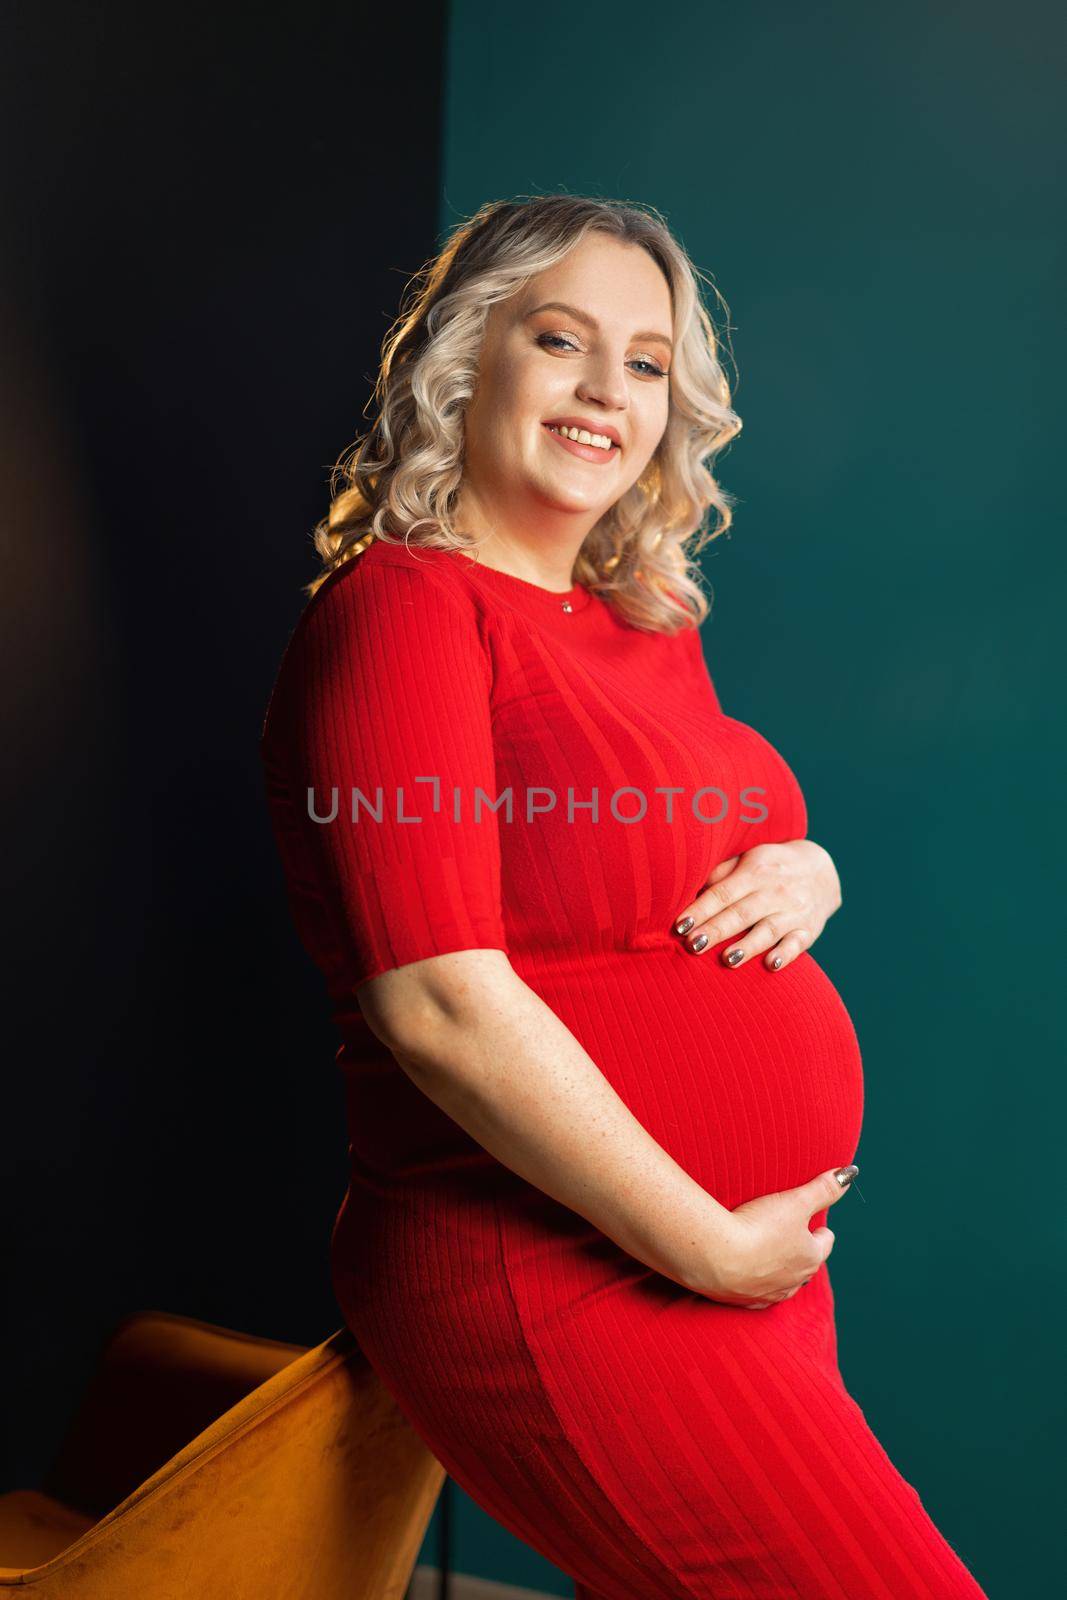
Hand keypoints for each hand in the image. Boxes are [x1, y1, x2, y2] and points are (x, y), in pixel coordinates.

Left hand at [671, 839, 841, 970]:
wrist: (822, 871)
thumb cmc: (770, 868)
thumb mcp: (747, 860)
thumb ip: (720, 874)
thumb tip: (690, 891)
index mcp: (754, 872)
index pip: (722, 893)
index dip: (701, 909)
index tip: (680, 926)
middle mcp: (774, 892)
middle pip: (741, 913)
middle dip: (716, 930)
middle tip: (693, 946)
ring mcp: (793, 912)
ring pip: (768, 930)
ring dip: (748, 946)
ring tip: (728, 960)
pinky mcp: (809, 930)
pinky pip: (798, 943)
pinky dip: (786, 954)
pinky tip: (772, 964)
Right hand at [693, 1165, 858, 1308]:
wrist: (717, 1256)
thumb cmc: (759, 1227)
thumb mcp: (795, 1201)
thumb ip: (824, 1188)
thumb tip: (850, 1173)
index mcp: (810, 1256)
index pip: (824, 1243)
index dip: (820, 1231)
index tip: (817, 1224)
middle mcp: (795, 1280)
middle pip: (805, 1264)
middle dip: (801, 1250)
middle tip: (791, 1236)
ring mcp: (770, 1293)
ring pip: (784, 1283)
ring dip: (780, 1269)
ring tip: (769, 1254)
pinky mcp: (745, 1300)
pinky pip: (757, 1295)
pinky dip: (755, 1283)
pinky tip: (747, 1274)